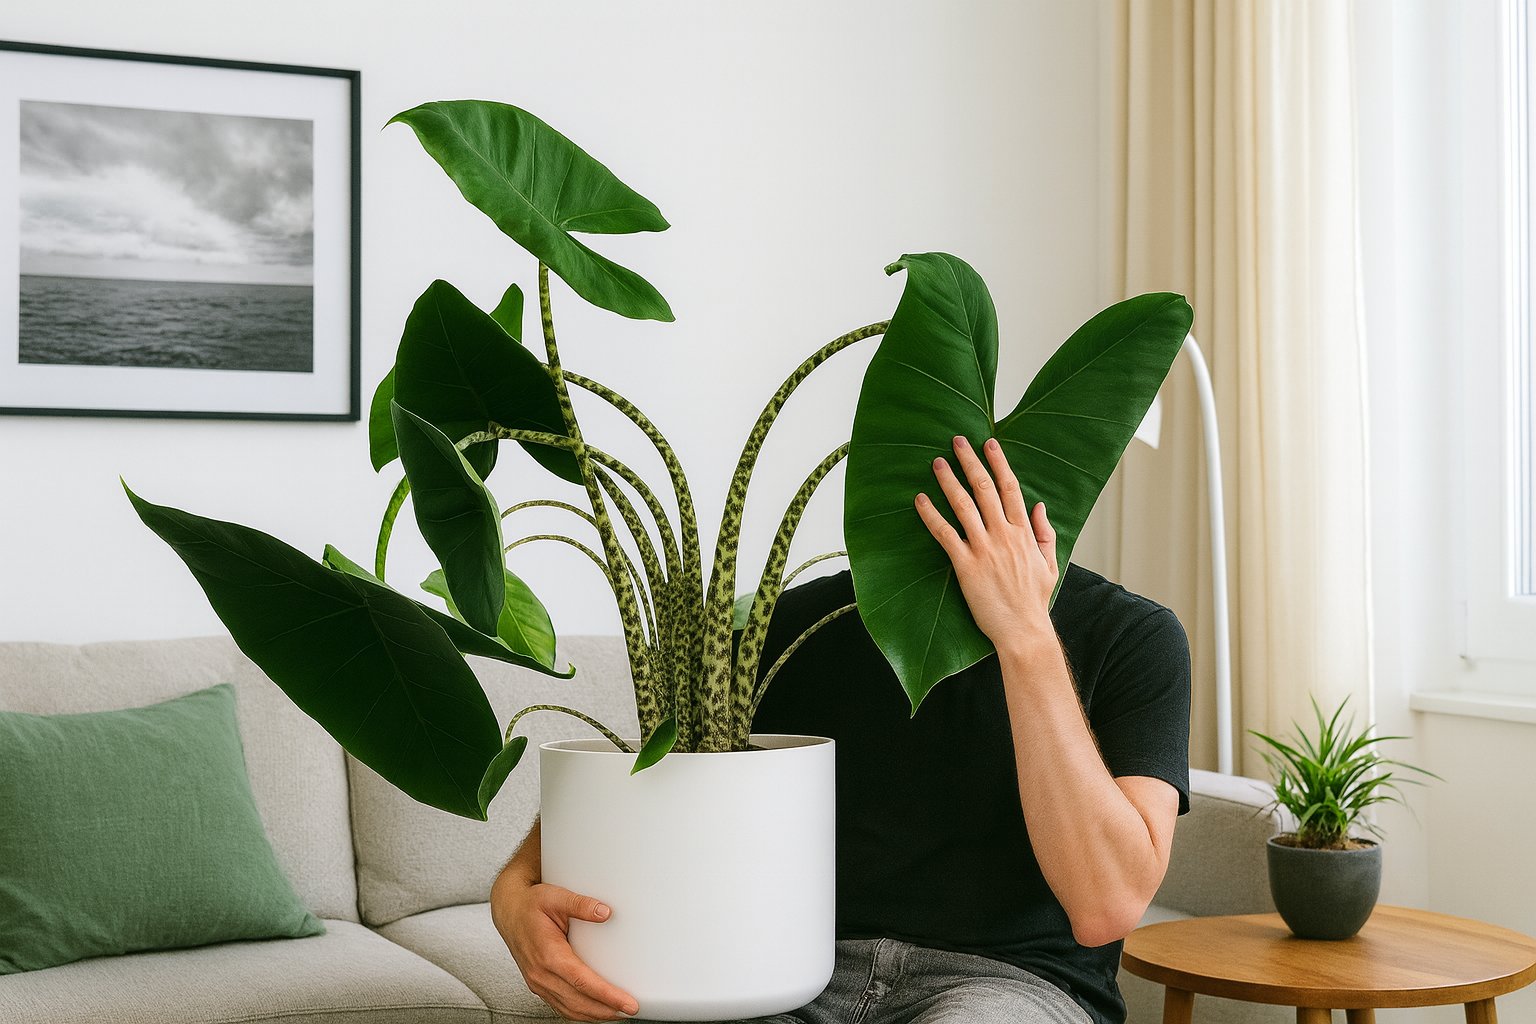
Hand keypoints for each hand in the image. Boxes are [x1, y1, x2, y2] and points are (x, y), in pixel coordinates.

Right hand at [490, 868, 638, 1021]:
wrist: (509, 911)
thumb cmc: (531, 905)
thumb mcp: (555, 896)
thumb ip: (580, 904)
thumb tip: (605, 912)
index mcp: (547, 954)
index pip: (582, 982)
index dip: (607, 996)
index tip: (628, 1003)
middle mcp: (540, 974)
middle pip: (578, 1002)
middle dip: (607, 1010)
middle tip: (633, 1010)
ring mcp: (538, 982)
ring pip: (569, 1009)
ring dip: (595, 1015)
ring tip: (620, 1013)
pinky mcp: (539, 985)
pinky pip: (561, 1006)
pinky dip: (581, 1013)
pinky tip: (597, 1011)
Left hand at [915, 435, 1058, 653]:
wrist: (1023, 630)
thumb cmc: (1034, 599)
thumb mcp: (1050, 563)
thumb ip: (1045, 532)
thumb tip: (1039, 505)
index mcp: (1024, 532)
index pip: (1011, 488)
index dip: (999, 463)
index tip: (989, 444)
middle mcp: (1004, 535)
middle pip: (985, 489)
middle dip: (970, 462)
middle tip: (956, 441)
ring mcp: (984, 548)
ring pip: (964, 506)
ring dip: (948, 481)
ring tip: (936, 463)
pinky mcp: (966, 565)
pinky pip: (945, 534)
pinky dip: (931, 515)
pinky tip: (920, 500)